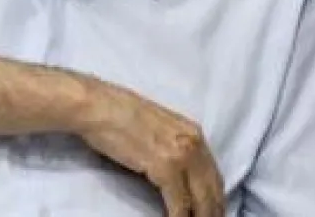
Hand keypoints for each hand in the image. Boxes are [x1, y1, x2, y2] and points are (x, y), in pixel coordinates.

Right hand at [74, 80, 223, 216]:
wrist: (98, 107)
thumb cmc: (119, 113)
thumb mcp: (159, 127)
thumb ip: (175, 145)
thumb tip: (180, 172)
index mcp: (193, 132)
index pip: (214, 174)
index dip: (216, 198)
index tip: (214, 212)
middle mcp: (193, 142)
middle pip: (213, 188)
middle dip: (213, 211)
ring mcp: (181, 155)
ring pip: (201, 199)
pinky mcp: (165, 167)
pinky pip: (179, 204)